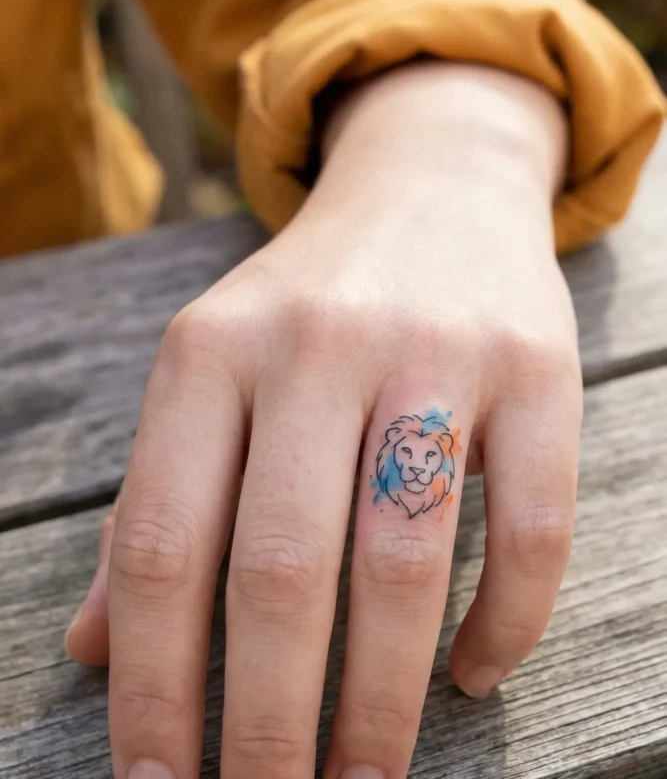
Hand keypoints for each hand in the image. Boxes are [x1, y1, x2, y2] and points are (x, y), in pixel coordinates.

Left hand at [66, 62, 581, 778]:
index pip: (169, 545)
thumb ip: (155, 500)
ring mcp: (434, 351)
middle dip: (270, 726)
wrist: (429, 187)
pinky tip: (472, 674)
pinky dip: (503, 623)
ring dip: (380, 704)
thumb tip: (95, 653)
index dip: (156, 687)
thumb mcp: (210, 371)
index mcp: (212, 349)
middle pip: (283, 570)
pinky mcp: (535, 367)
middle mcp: (317, 342)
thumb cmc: (308, 303)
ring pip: (403, 563)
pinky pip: (529, 527)